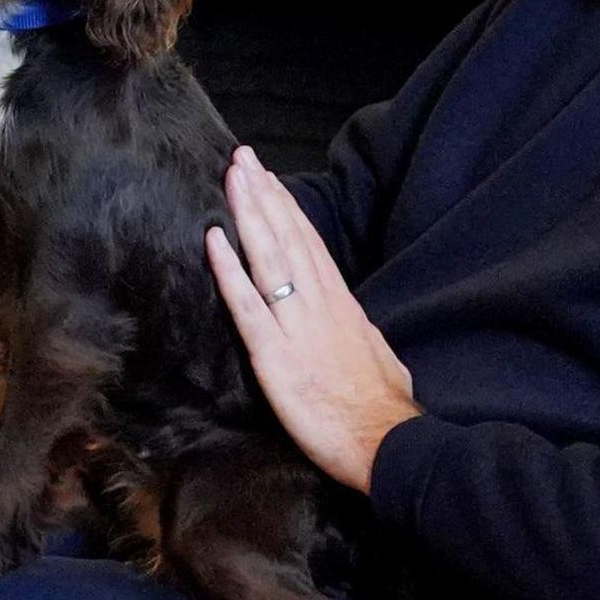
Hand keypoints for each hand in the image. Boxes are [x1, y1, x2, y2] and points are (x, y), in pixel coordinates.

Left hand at [207, 147, 418, 490]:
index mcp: (341, 304)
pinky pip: (247, 304)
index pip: (309, 244)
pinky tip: (213, 239)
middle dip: (264, 194)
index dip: (287, 208)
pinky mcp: (275, 355)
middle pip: (288, 238)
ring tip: (232, 178)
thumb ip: (359, 331)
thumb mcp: (378, 354)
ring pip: (269, 257)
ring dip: (248, 213)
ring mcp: (296, 326)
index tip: (269, 178)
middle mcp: (319, 304)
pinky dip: (228, 269)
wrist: (385, 441)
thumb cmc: (383, 407)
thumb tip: (355, 321)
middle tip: (243, 158)